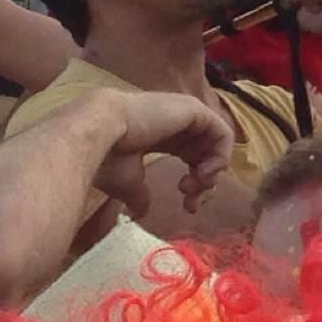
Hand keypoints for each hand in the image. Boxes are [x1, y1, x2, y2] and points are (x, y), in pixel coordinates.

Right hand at [91, 86, 235, 214]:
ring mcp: (186, 114)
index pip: (191, 159)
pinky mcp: (194, 109)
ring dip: (213, 171)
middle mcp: (175, 123)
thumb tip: (140, 212)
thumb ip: (140, 194)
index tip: (186, 206)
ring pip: (216, 144)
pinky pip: (222, 133)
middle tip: (192, 202)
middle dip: (205, 184)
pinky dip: (221, 155)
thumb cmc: (108, 155)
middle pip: (206, 155)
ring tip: (197, 185)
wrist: (99, 133)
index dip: (195, 185)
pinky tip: (204, 173)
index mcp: (161, 137)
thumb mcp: (128, 181)